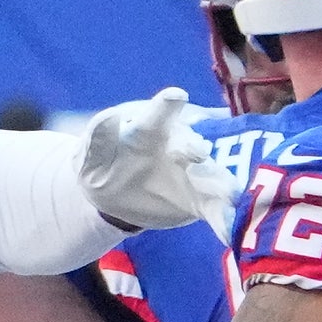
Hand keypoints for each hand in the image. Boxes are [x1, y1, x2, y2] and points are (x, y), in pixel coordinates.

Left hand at [78, 87, 234, 233]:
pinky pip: (213, 206)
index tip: (175, 96)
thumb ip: (99, 139)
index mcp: (150, 128)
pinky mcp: (199, 198)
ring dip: (221, 181)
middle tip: (198, 153)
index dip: (167, 106)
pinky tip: (228, 226)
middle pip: (189, 143)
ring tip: (229, 192)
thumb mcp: (92, 156)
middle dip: (193, 146)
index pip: (158, 114)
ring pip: (210, 173)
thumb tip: (109, 119)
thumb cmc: (105, 164)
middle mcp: (178, 145)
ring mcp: (193, 172)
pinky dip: (222, 215)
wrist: (114, 194)